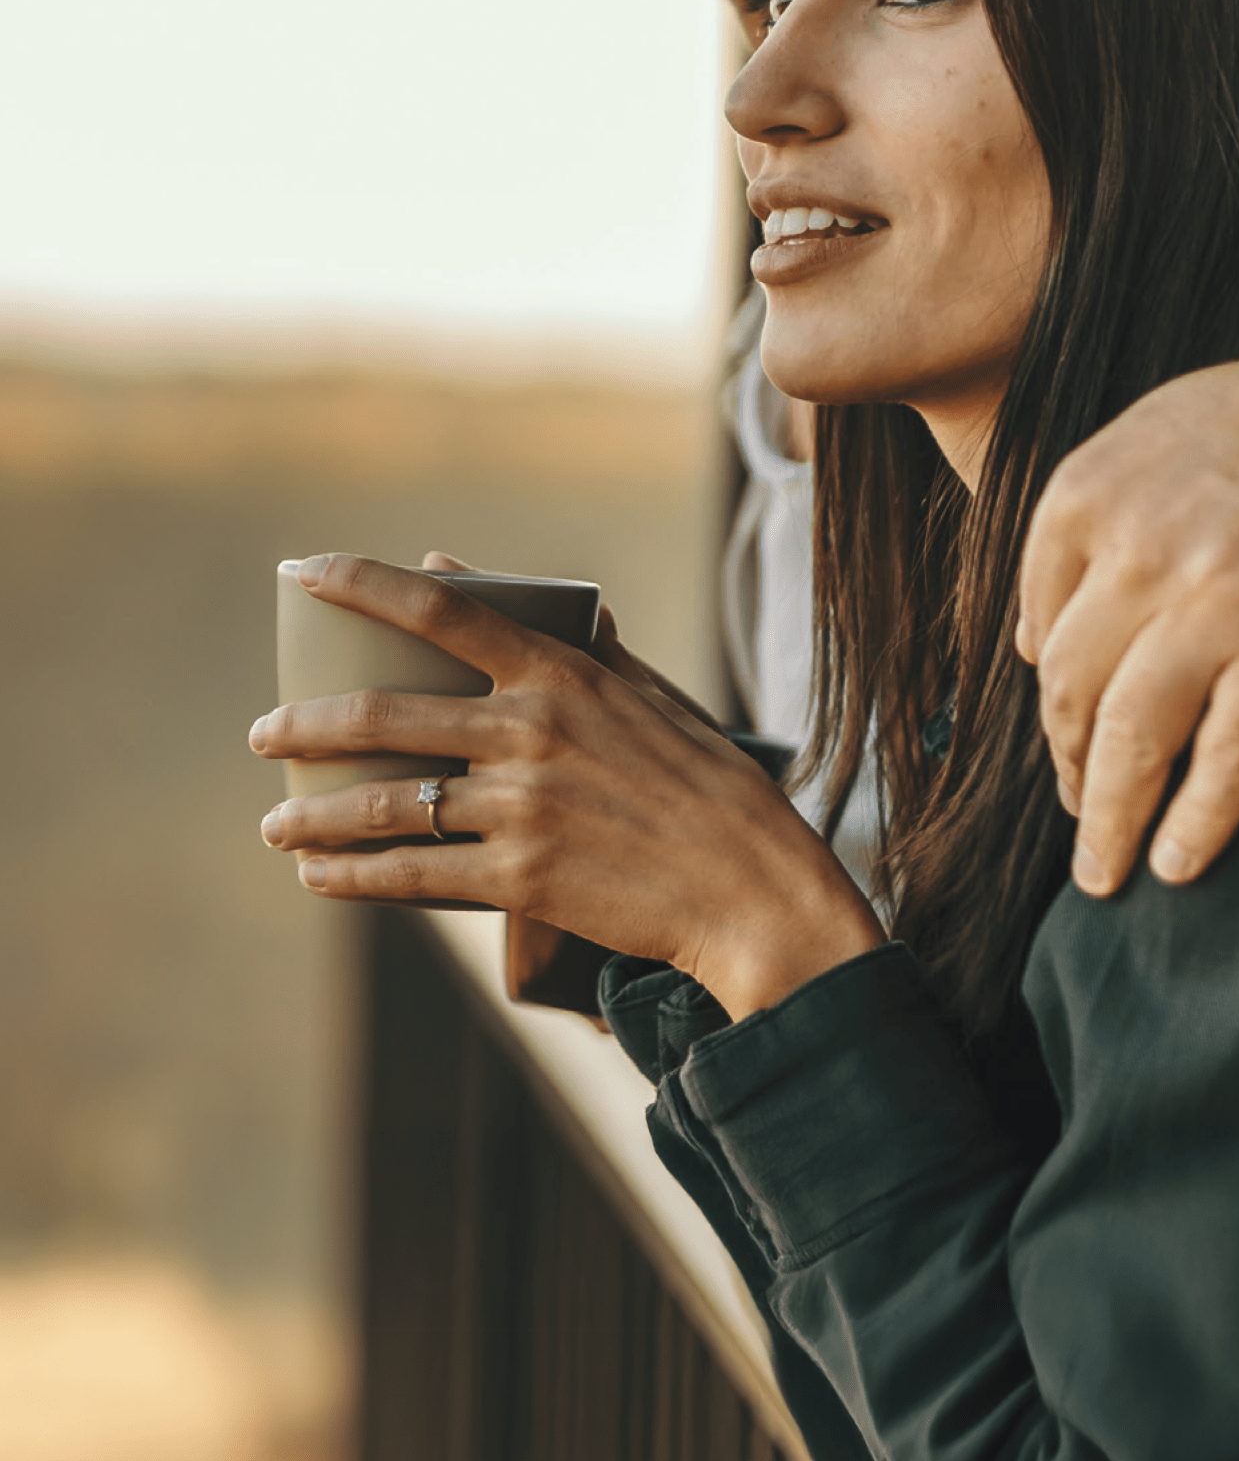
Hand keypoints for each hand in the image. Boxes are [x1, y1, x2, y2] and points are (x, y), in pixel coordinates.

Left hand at [251, 554, 880, 1019]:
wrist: (753, 889)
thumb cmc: (707, 784)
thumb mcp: (648, 692)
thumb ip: (569, 636)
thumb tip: (480, 576)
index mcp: (561, 674)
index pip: (441, 609)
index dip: (362, 583)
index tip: (303, 571)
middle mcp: (532, 732)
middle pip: (383, 715)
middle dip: (304, 725)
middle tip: (264, 735)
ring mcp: (523, 808)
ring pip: (385, 804)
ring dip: (313, 814)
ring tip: (276, 823)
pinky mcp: (522, 881)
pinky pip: (413, 877)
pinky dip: (353, 877)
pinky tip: (318, 877)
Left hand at [1017, 325, 1238, 897]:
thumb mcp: (1147, 437)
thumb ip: (1078, 524)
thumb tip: (1026, 637)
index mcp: (1085, 494)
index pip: (1033, 628)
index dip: (1045, 700)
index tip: (1066, 740)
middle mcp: (1134, 549)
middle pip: (1066, 692)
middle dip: (1066, 771)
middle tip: (1079, 817)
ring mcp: (1212, 599)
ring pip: (1129, 739)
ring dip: (1108, 821)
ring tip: (1105, 873)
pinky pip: (1227, 755)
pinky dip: (1198, 821)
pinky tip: (1181, 863)